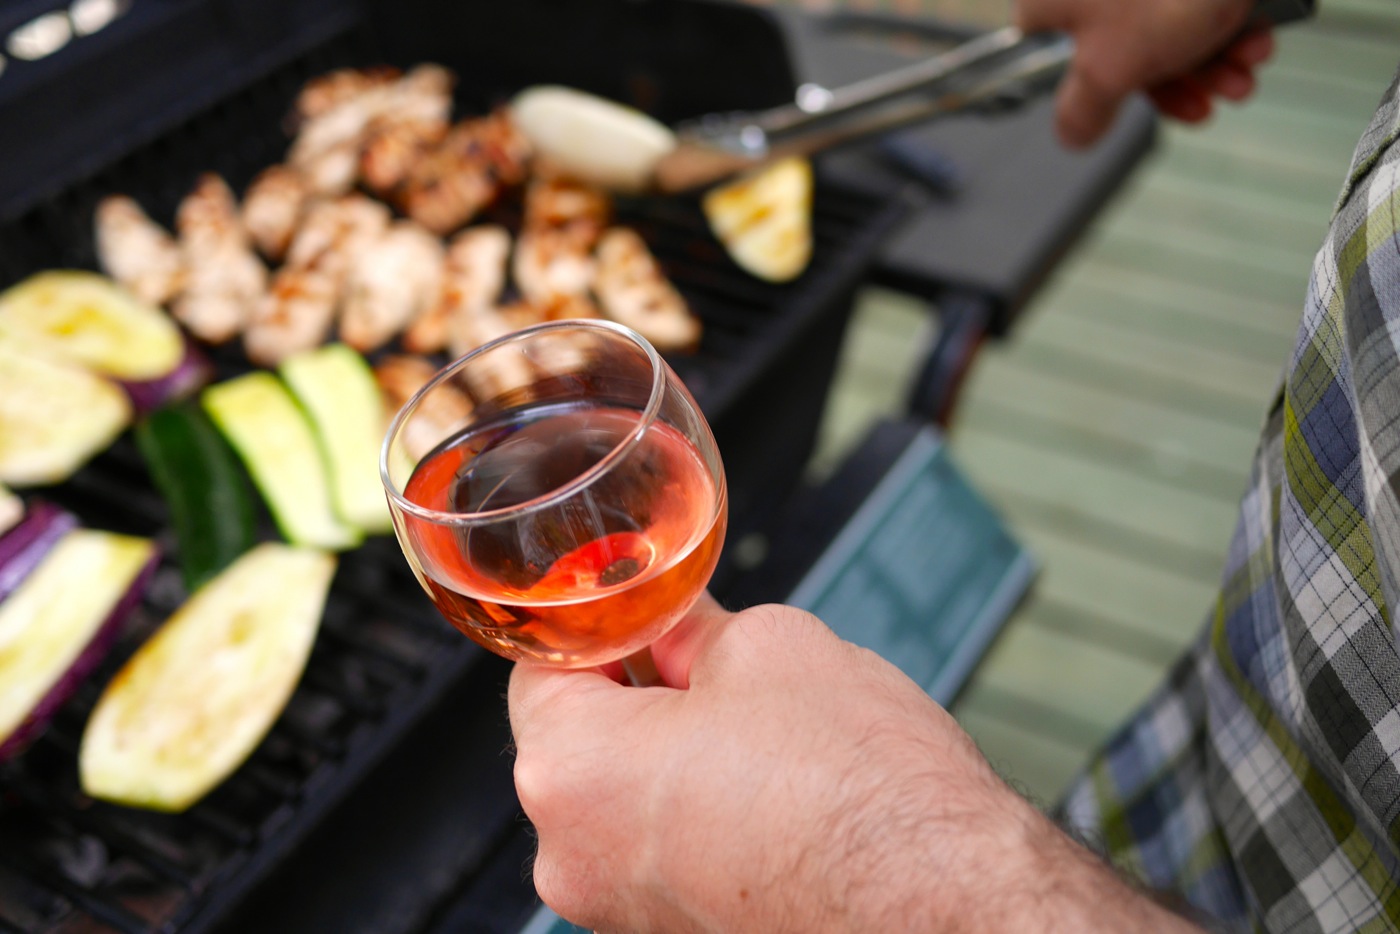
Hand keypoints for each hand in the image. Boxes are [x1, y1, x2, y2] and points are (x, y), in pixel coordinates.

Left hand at [509, 596, 1203, 931]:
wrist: (943, 907)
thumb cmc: (860, 791)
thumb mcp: (769, 646)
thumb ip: (692, 629)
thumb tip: (675, 625)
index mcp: (570, 770)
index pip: (545, 665)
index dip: (602, 624)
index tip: (640, 610)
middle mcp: (573, 859)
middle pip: (585, 738)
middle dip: (643, 690)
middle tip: (717, 660)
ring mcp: (624, 915)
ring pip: (629, 800)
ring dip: (677, 757)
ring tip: (767, 735)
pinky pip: (669, 852)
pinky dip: (705, 817)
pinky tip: (778, 795)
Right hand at [1017, 0, 1275, 146]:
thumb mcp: (1108, 70)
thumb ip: (1082, 111)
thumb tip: (1071, 135)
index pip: (1042, 45)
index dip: (1084, 82)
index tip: (1120, 103)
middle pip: (1120, 43)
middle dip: (1172, 82)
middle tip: (1201, 104)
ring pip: (1165, 23)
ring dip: (1208, 64)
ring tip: (1237, 81)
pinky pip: (1194, 0)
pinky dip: (1227, 27)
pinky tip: (1252, 46)